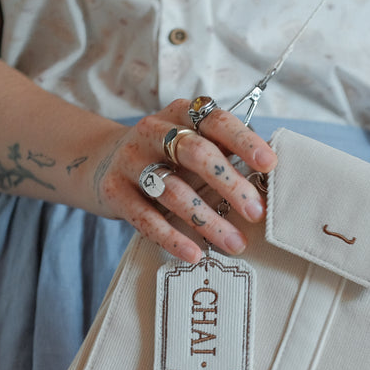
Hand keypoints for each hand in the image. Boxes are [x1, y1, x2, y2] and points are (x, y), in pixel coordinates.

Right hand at [90, 99, 277, 262]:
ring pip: (173, 191)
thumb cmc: (164, 157)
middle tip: (256, 212)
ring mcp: (131, 161)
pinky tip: (195, 254)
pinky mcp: (115, 192)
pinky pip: (146, 219)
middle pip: (197, 155)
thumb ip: (221, 153)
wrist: (100, 161)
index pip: (216, 121)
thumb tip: (267, 179)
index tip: (269, 164)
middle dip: (231, 184)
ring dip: (208, 220)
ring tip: (236, 243)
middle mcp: (154, 132)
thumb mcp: (189, 145)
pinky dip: (172, 238)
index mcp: (180, 115)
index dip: (244, 140)